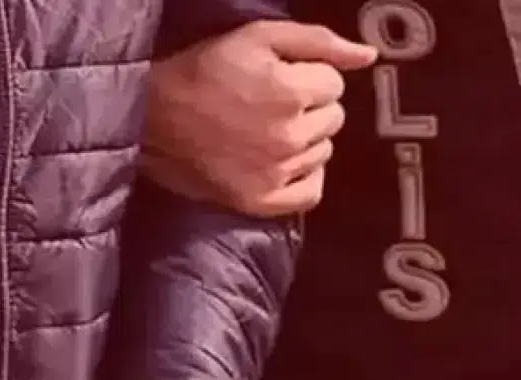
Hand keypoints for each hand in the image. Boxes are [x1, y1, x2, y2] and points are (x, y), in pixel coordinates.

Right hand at [143, 20, 376, 216]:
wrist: (152, 120)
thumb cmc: (202, 71)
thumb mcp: (256, 37)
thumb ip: (318, 41)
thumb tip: (368, 56)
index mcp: (290, 92)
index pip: (334, 84)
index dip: (309, 76)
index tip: (279, 77)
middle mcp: (289, 136)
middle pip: (334, 118)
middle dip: (310, 106)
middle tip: (271, 103)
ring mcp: (276, 173)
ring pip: (324, 152)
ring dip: (306, 139)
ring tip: (269, 130)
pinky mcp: (262, 201)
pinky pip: (311, 192)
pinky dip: (305, 176)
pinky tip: (284, 162)